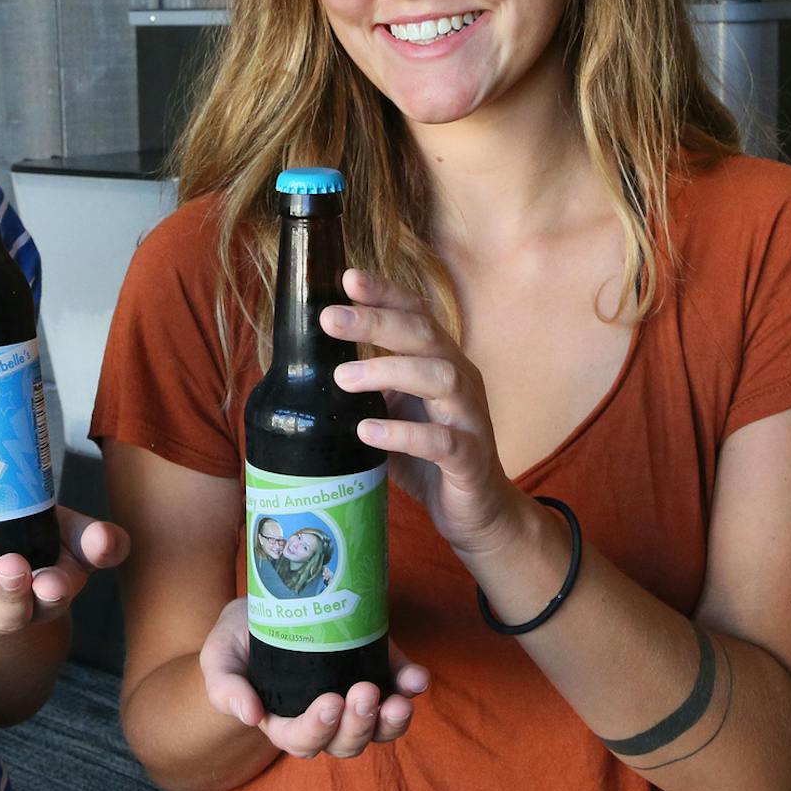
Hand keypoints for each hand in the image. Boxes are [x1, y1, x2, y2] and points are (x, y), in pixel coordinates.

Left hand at [0, 506, 129, 636]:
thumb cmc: (38, 543)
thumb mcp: (70, 537)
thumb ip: (94, 539)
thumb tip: (107, 540)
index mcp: (45, 598)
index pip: (52, 601)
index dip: (52, 593)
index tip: (51, 579)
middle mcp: (5, 614)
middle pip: (9, 615)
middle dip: (10, 594)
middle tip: (11, 566)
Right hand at [200, 598, 427, 759]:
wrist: (269, 601)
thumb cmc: (238, 638)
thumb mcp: (219, 657)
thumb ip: (225, 687)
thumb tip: (250, 716)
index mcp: (284, 722)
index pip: (302, 740)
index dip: (318, 728)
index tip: (330, 701)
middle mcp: (324, 719)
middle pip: (346, 742)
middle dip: (359, 725)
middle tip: (363, 693)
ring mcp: (353, 698)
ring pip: (378, 729)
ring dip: (393, 721)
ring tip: (401, 701)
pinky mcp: (376, 671)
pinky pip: (398, 689)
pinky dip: (410, 686)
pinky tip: (418, 677)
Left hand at [323, 269, 527, 557]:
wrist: (478, 512)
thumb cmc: (431, 458)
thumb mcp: (396, 412)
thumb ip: (370, 387)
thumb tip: (312, 365)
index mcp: (442, 362)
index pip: (418, 314)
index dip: (386, 293)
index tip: (347, 278)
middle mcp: (461, 381)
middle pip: (425, 335)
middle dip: (377, 321)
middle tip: (330, 318)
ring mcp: (469, 418)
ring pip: (440, 378)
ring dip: (389, 371)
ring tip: (342, 378)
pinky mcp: (470, 460)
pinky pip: (442, 442)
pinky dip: (403, 433)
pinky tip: (368, 431)